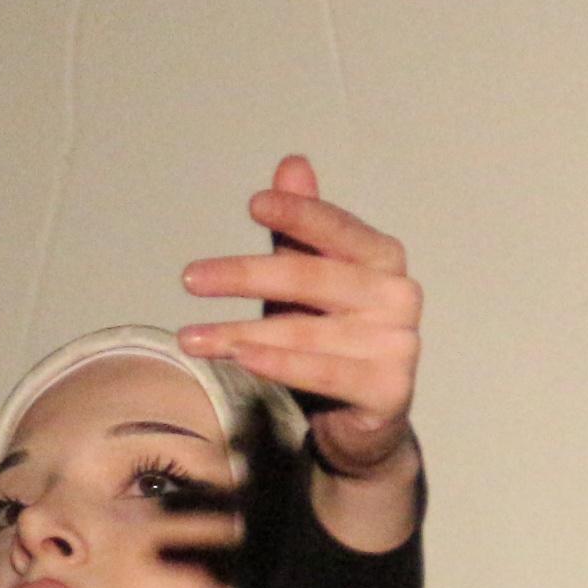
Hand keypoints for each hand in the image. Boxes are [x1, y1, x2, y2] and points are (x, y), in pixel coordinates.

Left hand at [177, 158, 422, 550]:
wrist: (363, 423)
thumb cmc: (330, 340)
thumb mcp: (307, 281)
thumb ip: (299, 230)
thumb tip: (291, 164)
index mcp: (383, 258)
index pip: (336, 227)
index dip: (298, 212)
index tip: (252, 204)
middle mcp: (398, 295)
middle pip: (311, 276)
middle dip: (245, 275)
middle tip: (189, 278)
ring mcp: (398, 344)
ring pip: (306, 330)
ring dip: (240, 332)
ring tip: (191, 337)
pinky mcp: (388, 389)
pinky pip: (323, 371)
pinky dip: (279, 363)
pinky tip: (239, 357)